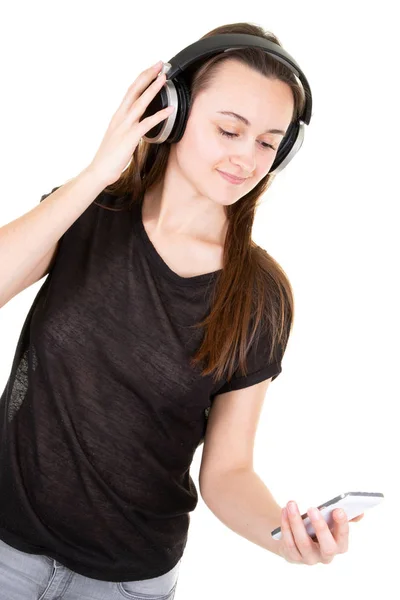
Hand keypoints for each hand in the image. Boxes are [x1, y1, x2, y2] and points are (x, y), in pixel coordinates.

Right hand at [88, 60, 173, 185]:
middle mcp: (120, 116)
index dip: (142, 78)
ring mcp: (124, 126)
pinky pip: (147, 123)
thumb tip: (139, 121)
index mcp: (118, 115)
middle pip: (134, 90)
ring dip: (153, 89)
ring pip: (140, 102)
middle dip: (148, 75)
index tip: (153, 68)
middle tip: (160, 63)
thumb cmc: (110, 156)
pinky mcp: (130, 137)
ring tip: (164, 78)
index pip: (131, 90)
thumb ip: (128, 126)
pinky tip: (170, 110)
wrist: (99, 170)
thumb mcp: (119, 135)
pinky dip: (159, 115)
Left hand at [277, 501, 364, 564]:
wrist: (296, 538)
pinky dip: (285, 524)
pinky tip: (284, 511)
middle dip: (320, 527)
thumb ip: (344, 517)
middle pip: (327, 547)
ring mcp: (309, 558)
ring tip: (291, 504)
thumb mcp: (331, 523)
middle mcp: (326, 556)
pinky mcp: (293, 557)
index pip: (343, 538)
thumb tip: (360, 513)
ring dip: (296, 521)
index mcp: (339, 546)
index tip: (338, 509)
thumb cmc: (317, 527)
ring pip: (303, 542)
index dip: (342, 525)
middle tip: (312, 508)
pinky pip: (289, 541)